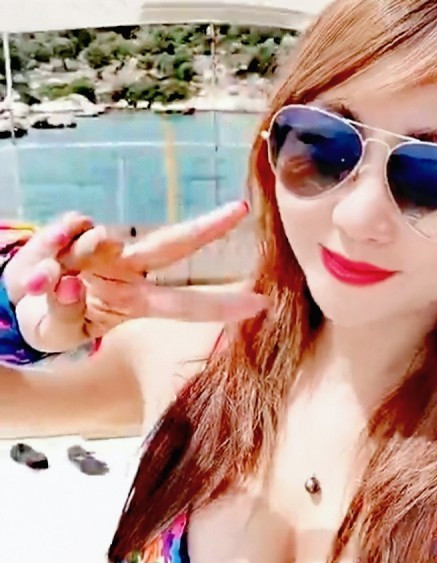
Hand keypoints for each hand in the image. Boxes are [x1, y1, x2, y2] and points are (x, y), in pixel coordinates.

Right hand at [4, 202, 269, 352]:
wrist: (18, 301)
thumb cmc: (53, 319)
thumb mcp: (57, 330)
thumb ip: (65, 312)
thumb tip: (70, 282)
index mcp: (136, 302)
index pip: (185, 305)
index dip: (221, 306)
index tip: (262, 304)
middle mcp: (129, 270)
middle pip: (174, 243)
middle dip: (208, 227)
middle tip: (241, 208)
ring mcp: (104, 247)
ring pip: (101, 237)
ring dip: (70, 259)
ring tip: (44, 283)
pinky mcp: (75, 229)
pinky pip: (68, 228)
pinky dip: (49, 247)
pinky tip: (37, 267)